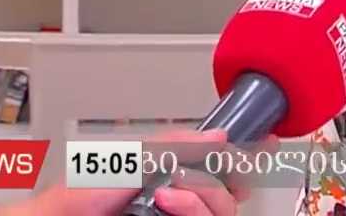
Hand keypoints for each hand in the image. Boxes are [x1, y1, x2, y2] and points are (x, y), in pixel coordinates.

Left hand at [0, 128, 279, 215]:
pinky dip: (192, 209)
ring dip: (199, 199)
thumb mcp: (127, 159)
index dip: (246, 158)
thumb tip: (217, 137)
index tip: (266, 146)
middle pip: (230, 195)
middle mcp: (179, 203)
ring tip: (165, 197)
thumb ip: (173, 147)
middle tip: (184, 179)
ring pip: (220, 211)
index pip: (221, 169)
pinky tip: (168, 206)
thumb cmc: (80, 196)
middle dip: (215, 183)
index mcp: (172, 179)